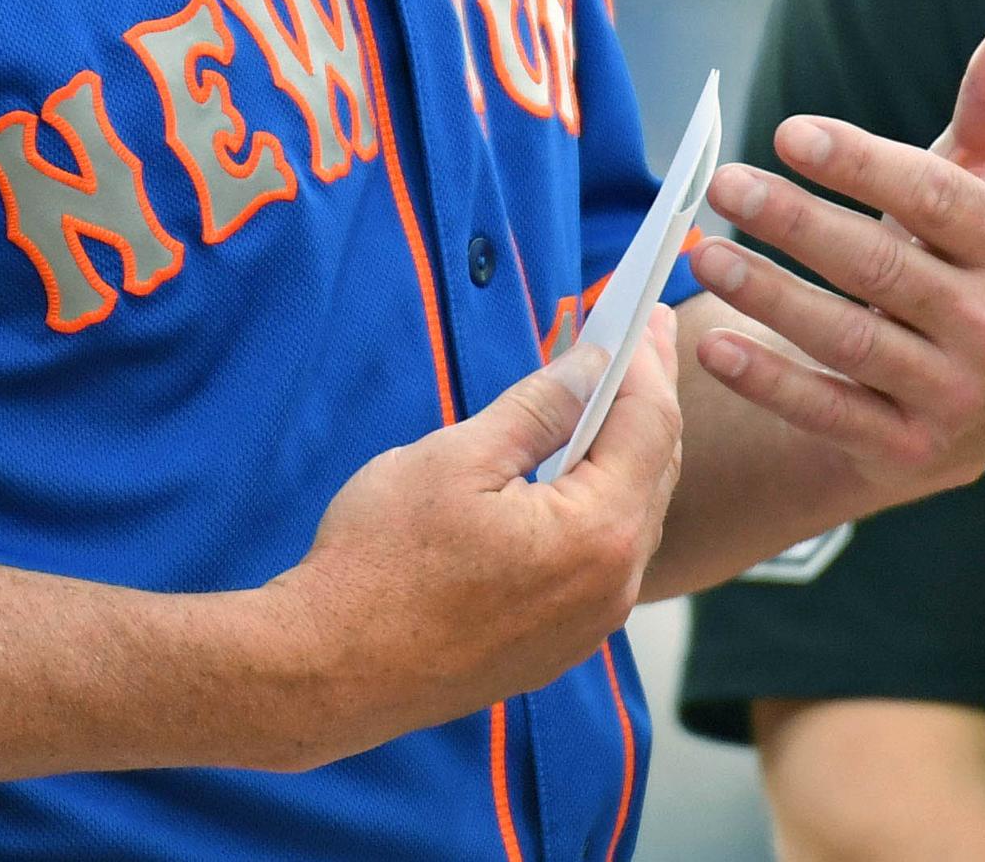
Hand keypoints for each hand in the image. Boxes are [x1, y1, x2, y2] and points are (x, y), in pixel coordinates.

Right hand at [250, 307, 685, 765]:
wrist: (330, 670)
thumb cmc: (380, 561)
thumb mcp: (457, 458)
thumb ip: (538, 407)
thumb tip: (590, 365)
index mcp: (596, 534)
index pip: (649, 424)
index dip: (647, 361)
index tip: (645, 313)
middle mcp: (612, 586)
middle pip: (655, 469)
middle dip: (646, 397)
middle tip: (642, 336)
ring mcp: (590, 623)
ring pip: (634, 515)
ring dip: (625, 449)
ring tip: (609, 392)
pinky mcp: (562, 643)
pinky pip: (605, 556)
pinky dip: (602, 500)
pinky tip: (578, 468)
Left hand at [688, 0, 984, 503]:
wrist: (966, 391)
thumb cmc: (960, 255)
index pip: (934, 199)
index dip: (861, 165)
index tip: (787, 132)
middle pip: (883, 269)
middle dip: (796, 222)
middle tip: (723, 182)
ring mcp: (953, 396)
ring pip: (849, 341)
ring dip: (769, 296)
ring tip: (703, 255)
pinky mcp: (907, 450)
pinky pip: (828, 412)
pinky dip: (767, 380)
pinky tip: (710, 345)